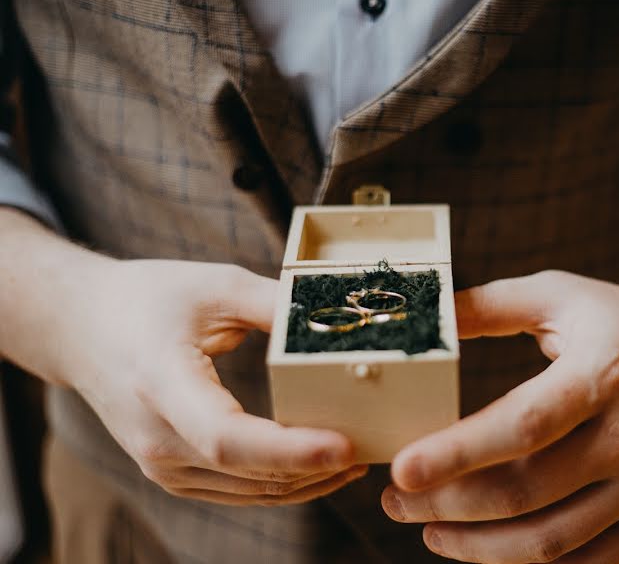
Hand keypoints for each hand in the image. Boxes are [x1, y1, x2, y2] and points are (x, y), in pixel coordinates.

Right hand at [63, 259, 365, 504]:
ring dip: (307, 481)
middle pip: (248, 474)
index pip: (229, 439)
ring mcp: (161, 464)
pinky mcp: (171, 471)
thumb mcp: (214, 285)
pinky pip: (236, 491)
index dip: (291, 450)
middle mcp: (156, 438)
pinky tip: (319, 465)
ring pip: (248, 492)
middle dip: (316, 467)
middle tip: (376, 446)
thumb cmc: (145, 300)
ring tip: (361, 456)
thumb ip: (275, 304)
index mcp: (160, 385)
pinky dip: (282, 483)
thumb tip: (339, 316)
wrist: (82, 328)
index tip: (346, 445)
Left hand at [381, 270, 618, 562]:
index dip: (457, 453)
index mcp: (603, 374)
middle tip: (396, 499)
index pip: (522, 425)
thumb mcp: (560, 295)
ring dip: (478, 547)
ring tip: (429, 529)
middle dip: (447, 504)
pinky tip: (486, 547)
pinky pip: (584, 562)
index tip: (399, 469)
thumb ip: (490, 304)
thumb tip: (426, 318)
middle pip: (524, 492)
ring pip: (549, 540)